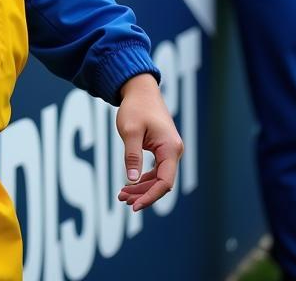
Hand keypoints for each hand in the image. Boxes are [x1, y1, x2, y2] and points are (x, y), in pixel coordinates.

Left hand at [115, 74, 183, 211]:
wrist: (140, 89)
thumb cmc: (135, 107)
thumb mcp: (129, 131)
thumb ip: (132, 155)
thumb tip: (131, 181)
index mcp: (170, 148)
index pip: (164, 182)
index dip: (150, 196)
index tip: (134, 206)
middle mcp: (174, 151)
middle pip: (161, 182)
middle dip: (142, 193)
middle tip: (121, 199)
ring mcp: (169, 150)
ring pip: (158, 177)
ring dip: (141, 187)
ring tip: (122, 195)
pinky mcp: (162, 148)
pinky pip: (156, 170)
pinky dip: (143, 178)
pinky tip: (130, 184)